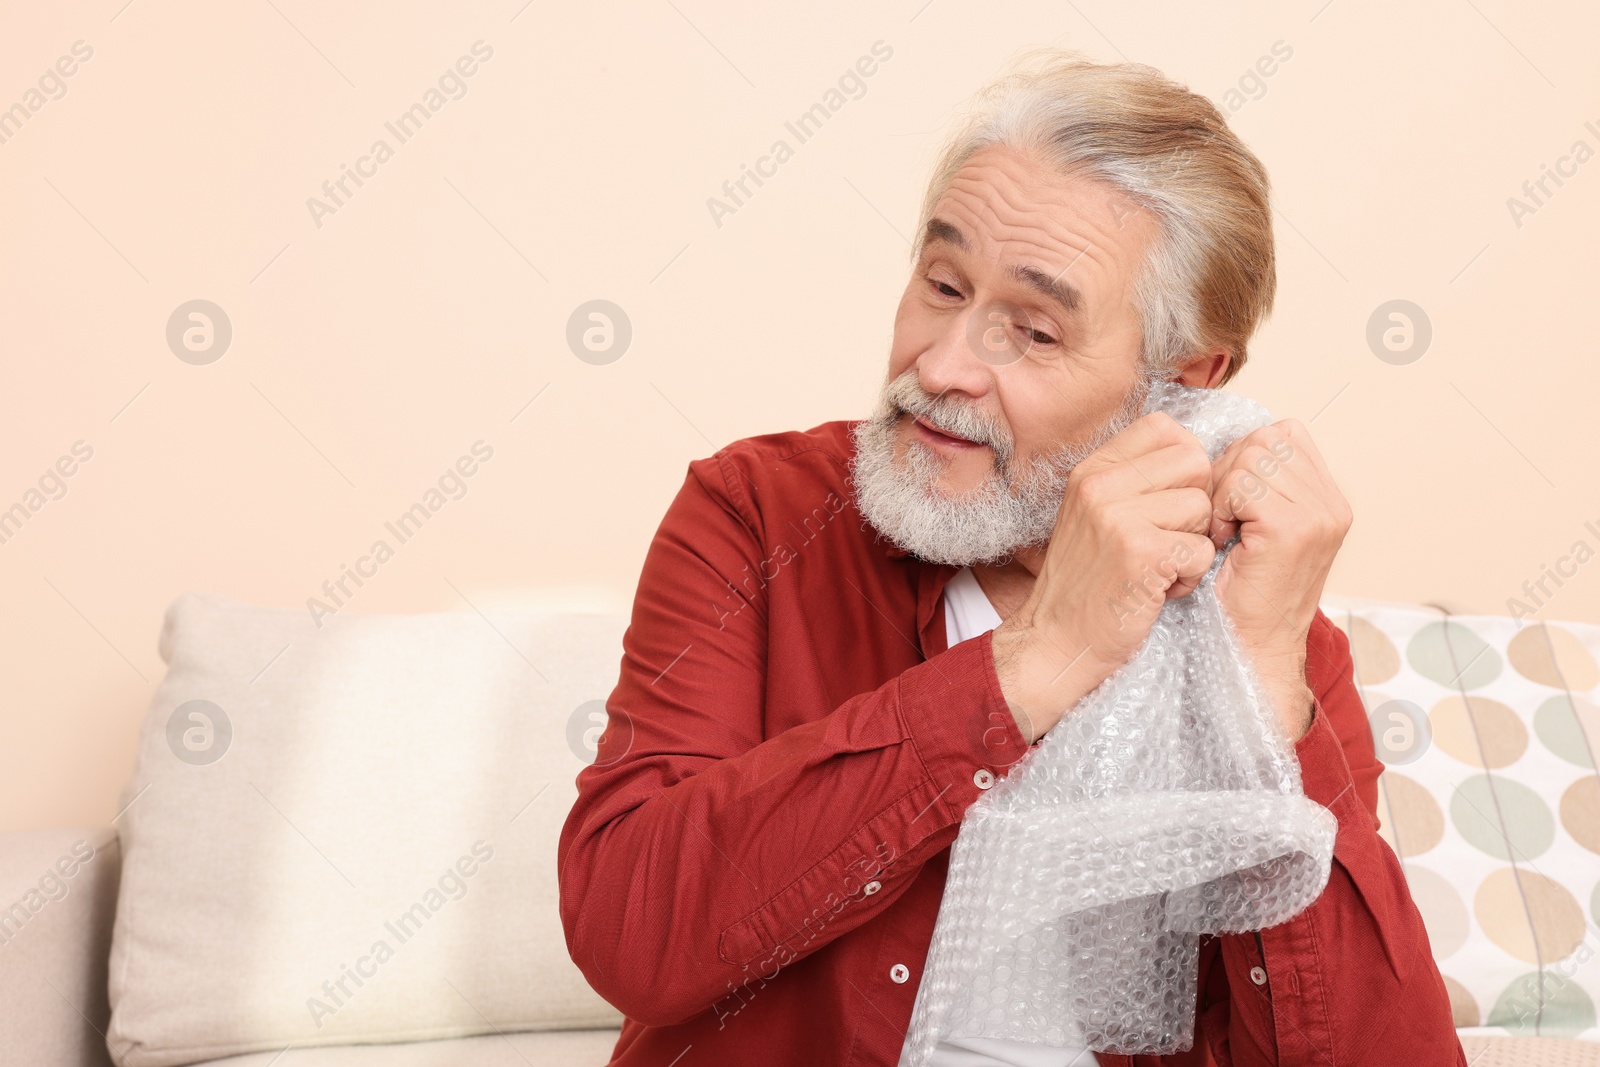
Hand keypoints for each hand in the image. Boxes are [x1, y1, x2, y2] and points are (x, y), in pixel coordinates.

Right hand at [991, 412, 1216, 741]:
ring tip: (1157, 568)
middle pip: (1194, 463)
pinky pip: (1200, 550)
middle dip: (1195, 505)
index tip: (1169, 500)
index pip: (1164, 427)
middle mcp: (1100, 484)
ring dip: (1192, 546)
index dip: (1184, 463)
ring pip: (1202, 508)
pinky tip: (1157, 590)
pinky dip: (1188, 578)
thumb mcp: (1095, 514)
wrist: (1055, 642)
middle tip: (1167, 538)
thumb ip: (1135, 480)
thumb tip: (1199, 456)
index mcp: (1091, 469)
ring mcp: (1118, 517)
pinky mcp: (1141, 553)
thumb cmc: (1087, 584)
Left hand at [1207, 418, 1352, 740]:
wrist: (1253, 648)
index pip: (1283, 433)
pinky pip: (1241, 484)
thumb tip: (1227, 440)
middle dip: (1228, 471)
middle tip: (1221, 518)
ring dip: (1222, 491)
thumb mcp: (1259, 527)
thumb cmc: (1243, 592)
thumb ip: (1260, 482)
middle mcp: (1332, 503)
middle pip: (1264, 438)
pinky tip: (1223, 541)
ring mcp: (1319, 514)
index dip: (1243, 458)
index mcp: (1328, 498)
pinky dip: (1221, 509)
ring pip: (1251, 457)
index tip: (1230, 502)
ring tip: (1224, 531)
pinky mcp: (1294, 528)